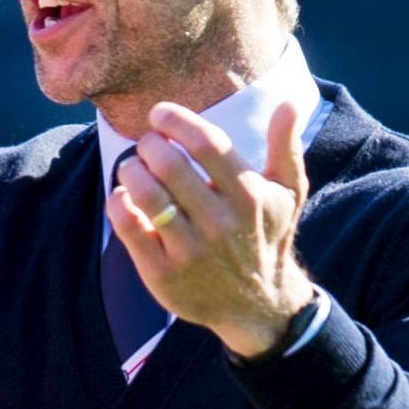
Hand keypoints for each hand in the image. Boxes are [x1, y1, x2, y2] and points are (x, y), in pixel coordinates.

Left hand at [107, 100, 316, 360]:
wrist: (258, 305)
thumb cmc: (267, 235)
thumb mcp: (287, 193)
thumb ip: (286, 146)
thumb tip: (290, 102)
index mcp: (251, 195)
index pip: (207, 143)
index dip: (176, 120)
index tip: (160, 114)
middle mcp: (222, 223)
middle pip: (169, 164)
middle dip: (150, 143)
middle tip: (148, 144)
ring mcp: (191, 250)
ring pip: (146, 193)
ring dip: (130, 169)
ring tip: (134, 167)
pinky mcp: (163, 272)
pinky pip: (128, 226)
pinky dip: (117, 201)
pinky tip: (124, 195)